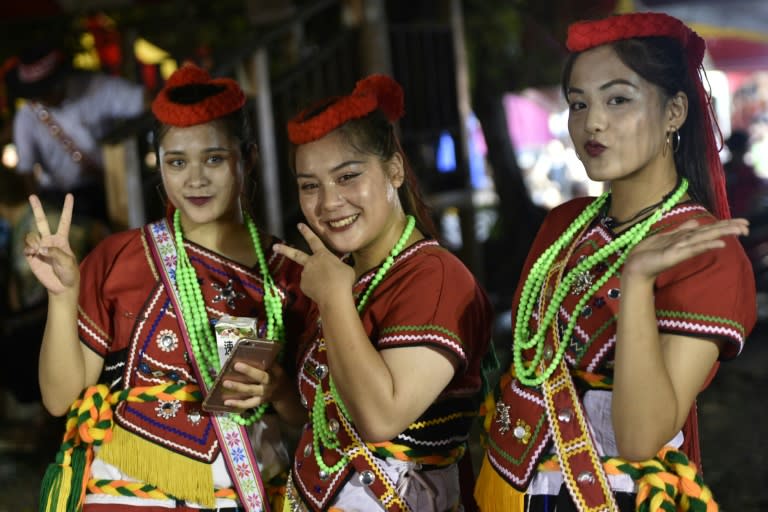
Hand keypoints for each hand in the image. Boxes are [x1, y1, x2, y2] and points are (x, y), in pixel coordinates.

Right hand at [23, 194, 78, 294]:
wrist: (61, 286)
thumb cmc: (69, 273)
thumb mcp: (68, 262)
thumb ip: (55, 253)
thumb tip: (40, 248)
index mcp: (62, 239)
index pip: (65, 220)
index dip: (67, 208)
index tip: (69, 195)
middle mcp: (49, 240)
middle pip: (42, 221)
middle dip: (36, 208)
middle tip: (32, 196)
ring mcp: (39, 247)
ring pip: (31, 235)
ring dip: (33, 240)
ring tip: (37, 250)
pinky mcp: (31, 255)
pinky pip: (26, 247)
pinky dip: (28, 248)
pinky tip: (33, 253)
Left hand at [221, 362, 288, 409]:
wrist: (285, 394)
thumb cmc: (277, 377)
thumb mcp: (277, 369)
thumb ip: (268, 363)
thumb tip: (254, 351)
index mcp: (275, 373)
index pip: (270, 365)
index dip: (261, 360)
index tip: (248, 357)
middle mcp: (270, 383)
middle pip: (260, 377)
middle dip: (249, 371)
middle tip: (236, 365)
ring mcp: (264, 394)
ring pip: (251, 390)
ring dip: (238, 387)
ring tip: (225, 383)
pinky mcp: (259, 402)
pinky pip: (248, 404)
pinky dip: (237, 404)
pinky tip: (226, 402)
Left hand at [273, 223, 354, 305]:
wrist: (334, 296)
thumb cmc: (343, 280)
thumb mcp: (346, 269)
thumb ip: (338, 266)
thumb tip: (335, 270)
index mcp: (322, 255)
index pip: (314, 240)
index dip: (307, 232)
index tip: (299, 225)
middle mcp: (311, 262)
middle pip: (296, 254)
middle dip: (284, 249)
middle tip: (275, 246)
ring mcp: (305, 274)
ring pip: (310, 275)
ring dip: (317, 280)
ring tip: (328, 286)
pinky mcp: (303, 286)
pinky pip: (310, 286)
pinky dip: (316, 289)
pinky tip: (323, 292)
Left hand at [623, 218, 748, 281]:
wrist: (635, 265)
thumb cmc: (649, 252)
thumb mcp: (665, 236)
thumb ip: (682, 229)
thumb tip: (697, 222)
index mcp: (685, 237)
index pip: (709, 229)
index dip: (725, 224)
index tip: (742, 222)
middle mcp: (686, 243)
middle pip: (711, 232)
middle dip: (729, 228)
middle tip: (747, 226)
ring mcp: (682, 249)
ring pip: (705, 238)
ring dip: (722, 234)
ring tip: (739, 231)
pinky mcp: (675, 256)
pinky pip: (693, 249)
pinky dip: (706, 246)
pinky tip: (719, 244)